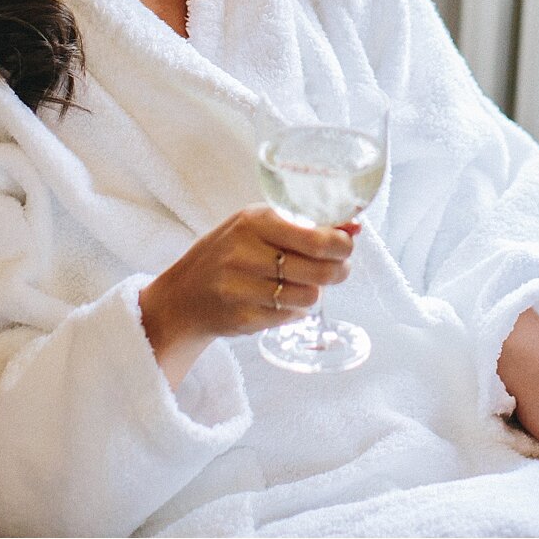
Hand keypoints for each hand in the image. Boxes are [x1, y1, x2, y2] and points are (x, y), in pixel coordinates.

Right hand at [139, 204, 354, 358]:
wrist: (182, 296)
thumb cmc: (228, 253)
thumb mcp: (258, 226)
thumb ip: (304, 225)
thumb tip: (356, 227)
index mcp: (254, 221)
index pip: (317, 238)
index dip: (342, 245)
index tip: (347, 246)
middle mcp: (245, 252)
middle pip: (320, 271)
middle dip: (338, 271)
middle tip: (338, 270)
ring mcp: (241, 287)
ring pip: (310, 297)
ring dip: (314, 293)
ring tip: (301, 285)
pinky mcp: (242, 317)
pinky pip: (291, 317)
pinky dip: (295, 310)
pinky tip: (281, 301)